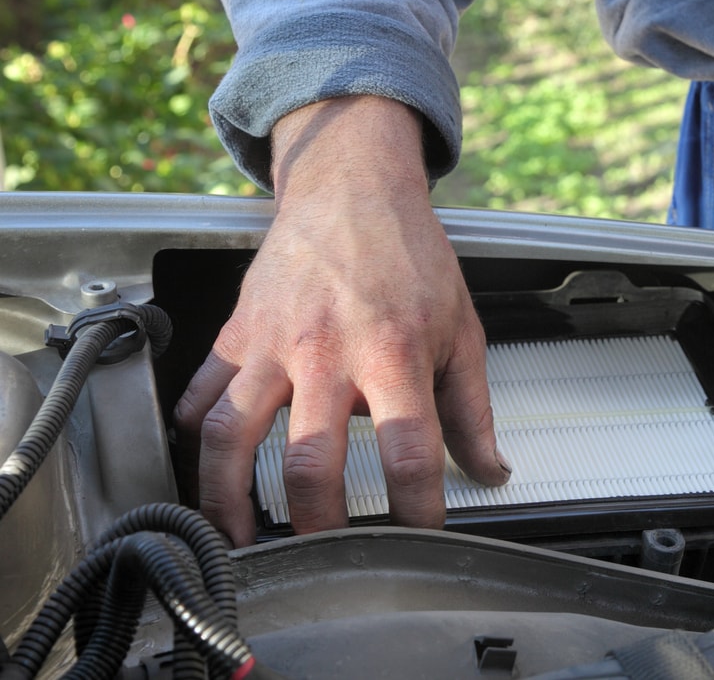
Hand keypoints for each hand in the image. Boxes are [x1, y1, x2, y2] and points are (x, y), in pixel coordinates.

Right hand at [175, 96, 509, 546]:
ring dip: (230, 498)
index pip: (407, 452)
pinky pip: (201, 393)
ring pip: (232, 436)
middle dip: (318, 524)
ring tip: (243, 539)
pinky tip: (204, 468)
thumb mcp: (460, 329)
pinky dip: (194, 437)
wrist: (352, 189)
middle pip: (310, 462)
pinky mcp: (238, 333)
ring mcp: (273, 343)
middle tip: (328, 553)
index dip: (416, 509)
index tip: (420, 535)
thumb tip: (491, 469)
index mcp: (393, 353)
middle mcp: (327, 352)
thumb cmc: (410, 256)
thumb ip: (472, 408)